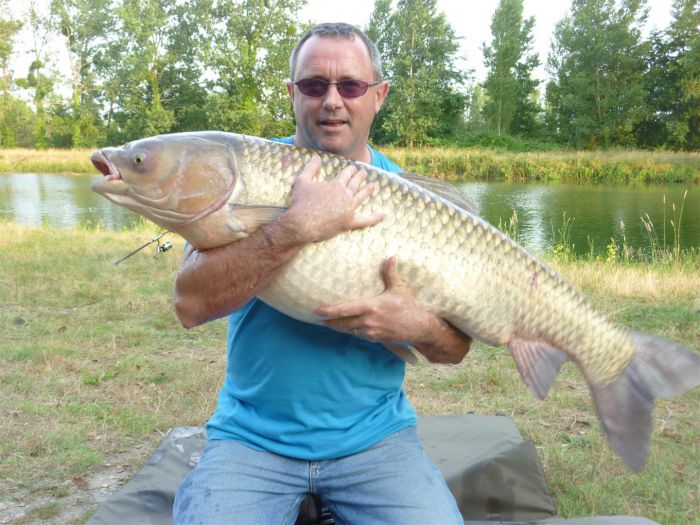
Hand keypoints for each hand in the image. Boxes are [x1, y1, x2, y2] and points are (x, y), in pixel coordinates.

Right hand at [280, 156, 384, 243]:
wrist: (301, 224)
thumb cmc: (300, 203)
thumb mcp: (302, 181)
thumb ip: (311, 168)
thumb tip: (316, 157)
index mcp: (336, 184)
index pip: (347, 174)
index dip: (351, 170)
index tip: (353, 168)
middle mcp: (345, 195)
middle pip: (356, 183)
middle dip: (360, 177)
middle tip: (364, 173)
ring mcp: (349, 209)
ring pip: (361, 197)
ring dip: (367, 190)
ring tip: (372, 186)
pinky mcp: (349, 223)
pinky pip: (366, 220)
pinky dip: (375, 218)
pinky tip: (383, 214)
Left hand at [315, 256, 433, 343]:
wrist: (419, 327)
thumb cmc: (408, 307)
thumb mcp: (399, 288)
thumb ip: (390, 273)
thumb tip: (390, 257)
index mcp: (371, 307)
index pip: (345, 310)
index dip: (329, 311)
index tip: (317, 311)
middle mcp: (368, 321)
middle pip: (342, 322)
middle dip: (329, 321)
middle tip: (318, 318)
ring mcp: (370, 331)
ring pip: (348, 330)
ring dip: (338, 327)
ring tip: (328, 323)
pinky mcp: (374, 338)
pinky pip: (357, 334)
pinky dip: (350, 330)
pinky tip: (345, 327)